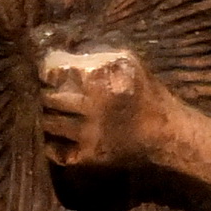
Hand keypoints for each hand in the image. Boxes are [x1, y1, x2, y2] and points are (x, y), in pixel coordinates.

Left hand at [36, 39, 172, 179]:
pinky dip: (51, 141)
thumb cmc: (143, 91)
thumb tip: (59, 54)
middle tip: (50, 91)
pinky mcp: (88, 156)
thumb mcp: (126, 61)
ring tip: (56, 111)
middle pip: (48, 97)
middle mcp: (93, 106)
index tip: (47, 71)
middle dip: (47, 92)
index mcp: (101, 78)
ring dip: (48, 115)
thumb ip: (93, 56)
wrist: (164, 132)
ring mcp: (88, 134)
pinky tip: (59, 134)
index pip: (54, 72)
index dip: (46, 70)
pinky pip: (54, 150)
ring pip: (48, 123)